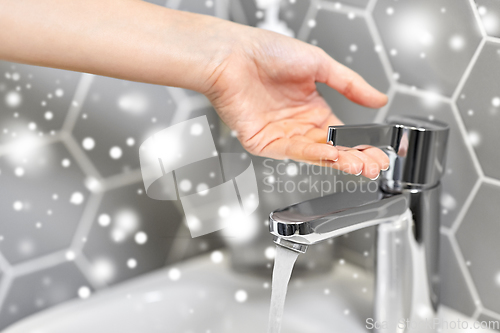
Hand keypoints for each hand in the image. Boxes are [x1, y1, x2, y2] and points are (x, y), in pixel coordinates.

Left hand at [204, 27, 389, 178]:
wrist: (233, 53)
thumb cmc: (266, 52)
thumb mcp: (319, 64)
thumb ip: (350, 85)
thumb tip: (379, 99)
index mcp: (311, 107)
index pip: (341, 133)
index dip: (360, 143)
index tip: (379, 151)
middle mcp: (297, 124)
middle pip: (331, 148)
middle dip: (355, 158)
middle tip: (374, 166)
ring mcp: (281, 134)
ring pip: (314, 154)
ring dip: (338, 161)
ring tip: (360, 165)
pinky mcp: (263, 142)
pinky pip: (292, 151)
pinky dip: (313, 155)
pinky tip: (333, 156)